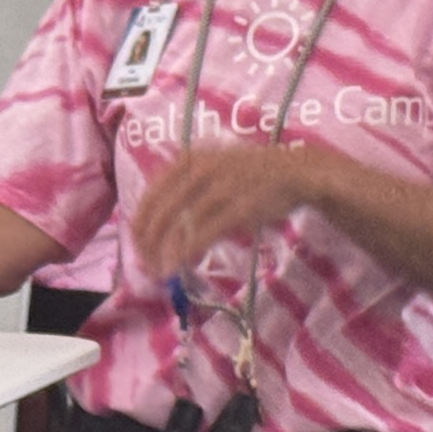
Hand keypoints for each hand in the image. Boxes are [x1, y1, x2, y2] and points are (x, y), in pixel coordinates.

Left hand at [130, 143, 321, 280]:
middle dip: (149, 243)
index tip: (137, 246)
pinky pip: (204, 233)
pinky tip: (179, 266)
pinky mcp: (239, 207)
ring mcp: (220, 188)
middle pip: (161, 212)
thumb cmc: (249, 176)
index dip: (140, 223)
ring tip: (161, 272)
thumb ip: (185, 195)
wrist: (295, 171)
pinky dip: (187, 252)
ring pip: (180, 226)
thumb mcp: (211, 172)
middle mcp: (199, 170)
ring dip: (166, 253)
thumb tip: (158, 230)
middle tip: (146, 266)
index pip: (151, 195)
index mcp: (188, 160)